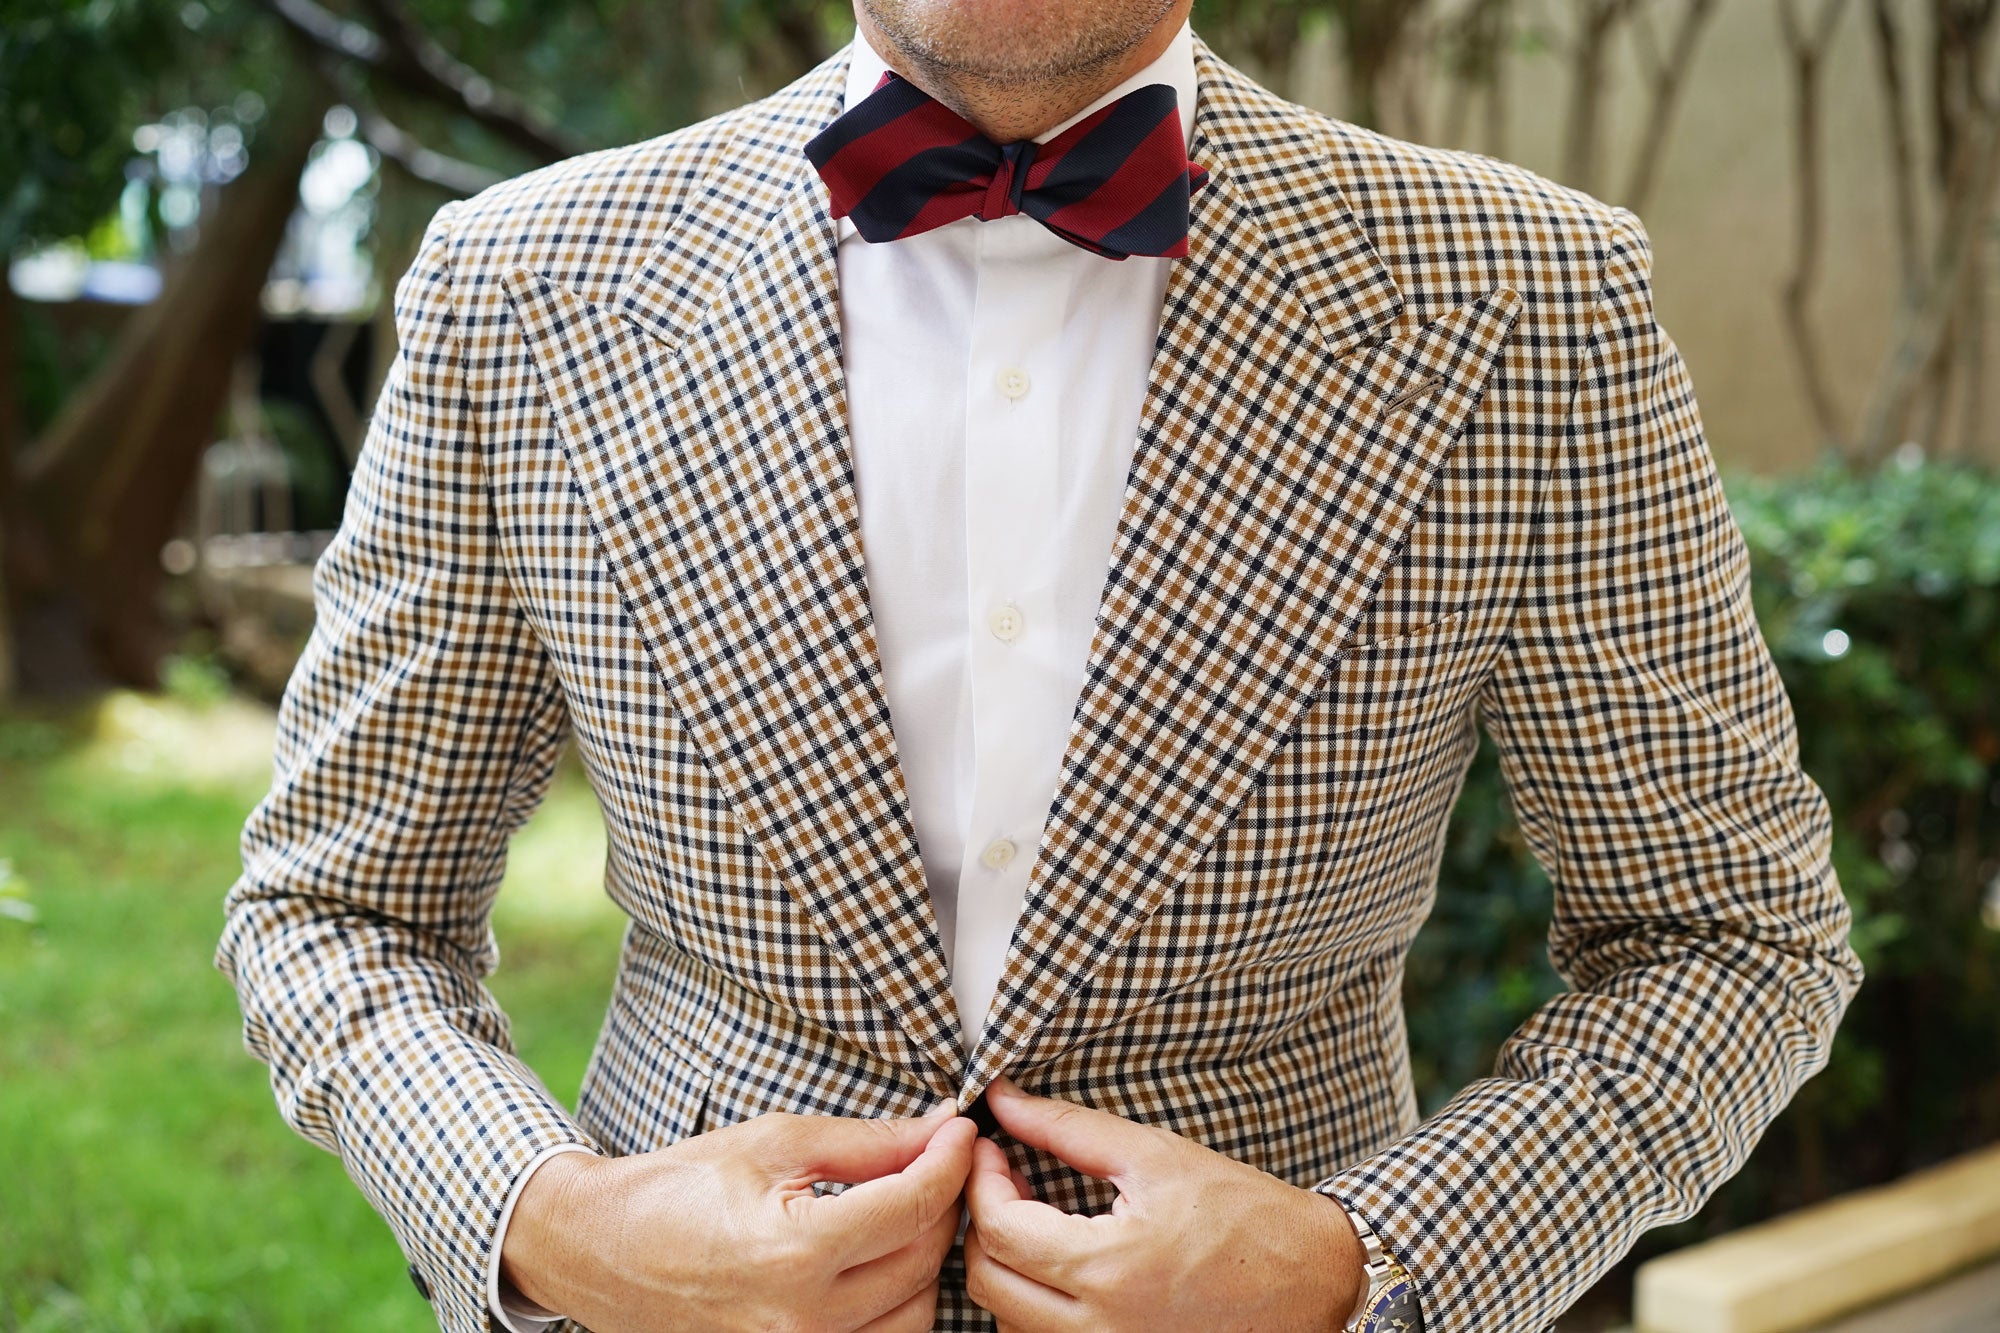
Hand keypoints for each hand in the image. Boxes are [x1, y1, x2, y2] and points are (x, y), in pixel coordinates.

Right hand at [501, 1100, 976, 1331]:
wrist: (601, 1250)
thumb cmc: (678, 1188)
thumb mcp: (774, 1142)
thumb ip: (867, 1142)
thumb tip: (940, 1130)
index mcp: (792, 1252)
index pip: (912, 1205)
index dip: (950, 1160)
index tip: (962, 1133)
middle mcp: (800, 1322)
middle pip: (923, 1261)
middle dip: (941, 1204)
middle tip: (933, 1163)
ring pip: (915, 1316)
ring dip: (923, 1261)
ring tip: (902, 1215)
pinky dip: (895, 1306)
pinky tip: (879, 1265)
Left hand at [962, 1074, 1363, 1331]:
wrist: (1314, 1281)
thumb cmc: (1245, 1217)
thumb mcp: (1155, 1156)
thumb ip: (1068, 1128)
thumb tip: (1005, 1100)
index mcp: (1108, 1268)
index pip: (998, 1229)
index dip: (981, 1181)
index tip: (993, 1149)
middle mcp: (1099, 1329)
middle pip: (988, 1281)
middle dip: (983, 1222)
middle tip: (1008, 1178)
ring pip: (1006, 1320)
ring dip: (1006, 1266)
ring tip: (1037, 1218)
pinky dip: (1033, 1305)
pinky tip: (1063, 1263)